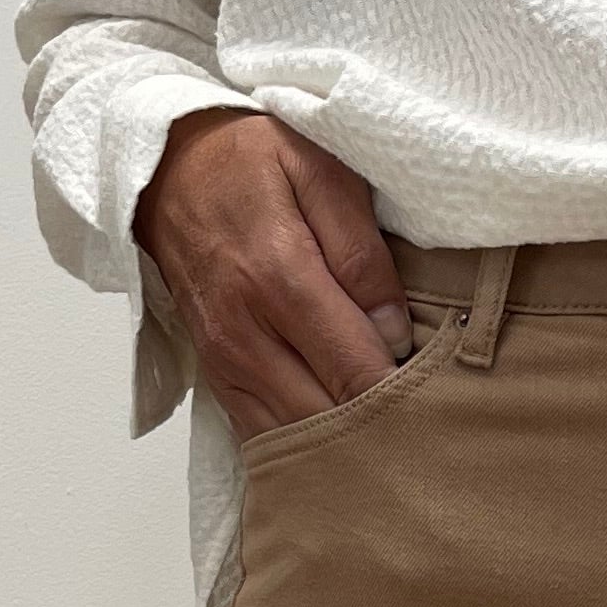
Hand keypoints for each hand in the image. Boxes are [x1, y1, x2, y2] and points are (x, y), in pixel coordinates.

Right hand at [134, 108, 416, 440]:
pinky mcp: (216, 378)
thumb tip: (394, 332)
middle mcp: (245, 332)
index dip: (405, 393)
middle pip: (329, 419)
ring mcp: (224, 362)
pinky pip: (263, 436)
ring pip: (295, 439)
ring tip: (388, 428)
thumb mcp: (321, 172)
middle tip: (423, 415)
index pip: (357, 371)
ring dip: (344, 443)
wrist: (168, 172)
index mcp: (278, 277)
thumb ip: (362, 253)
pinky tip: (340, 432)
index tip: (438, 389)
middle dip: (381, 425)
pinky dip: (305, 444)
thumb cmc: (253, 162)